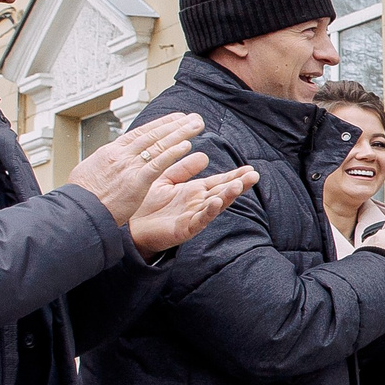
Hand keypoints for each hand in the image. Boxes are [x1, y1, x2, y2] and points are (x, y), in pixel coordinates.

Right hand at [69, 113, 207, 223]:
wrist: (77, 212)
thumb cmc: (82, 197)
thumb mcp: (89, 172)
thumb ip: (104, 163)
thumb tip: (107, 158)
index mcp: (110, 152)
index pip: (139, 133)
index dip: (159, 125)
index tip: (174, 119)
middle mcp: (120, 155)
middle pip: (152, 135)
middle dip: (174, 125)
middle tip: (192, 117)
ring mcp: (128, 167)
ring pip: (158, 145)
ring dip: (179, 134)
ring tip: (195, 125)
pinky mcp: (135, 181)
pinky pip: (158, 164)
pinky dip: (172, 154)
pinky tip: (186, 146)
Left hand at [127, 160, 257, 259]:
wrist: (129, 226)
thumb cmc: (146, 205)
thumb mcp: (166, 180)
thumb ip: (184, 169)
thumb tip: (204, 155)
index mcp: (194, 191)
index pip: (219, 181)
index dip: (234, 175)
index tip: (250, 168)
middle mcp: (197, 203)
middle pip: (223, 192)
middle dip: (239, 184)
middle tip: (254, 176)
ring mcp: (193, 216)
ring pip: (215, 205)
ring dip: (228, 196)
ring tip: (239, 185)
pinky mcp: (184, 229)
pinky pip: (199, 220)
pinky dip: (209, 212)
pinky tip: (216, 202)